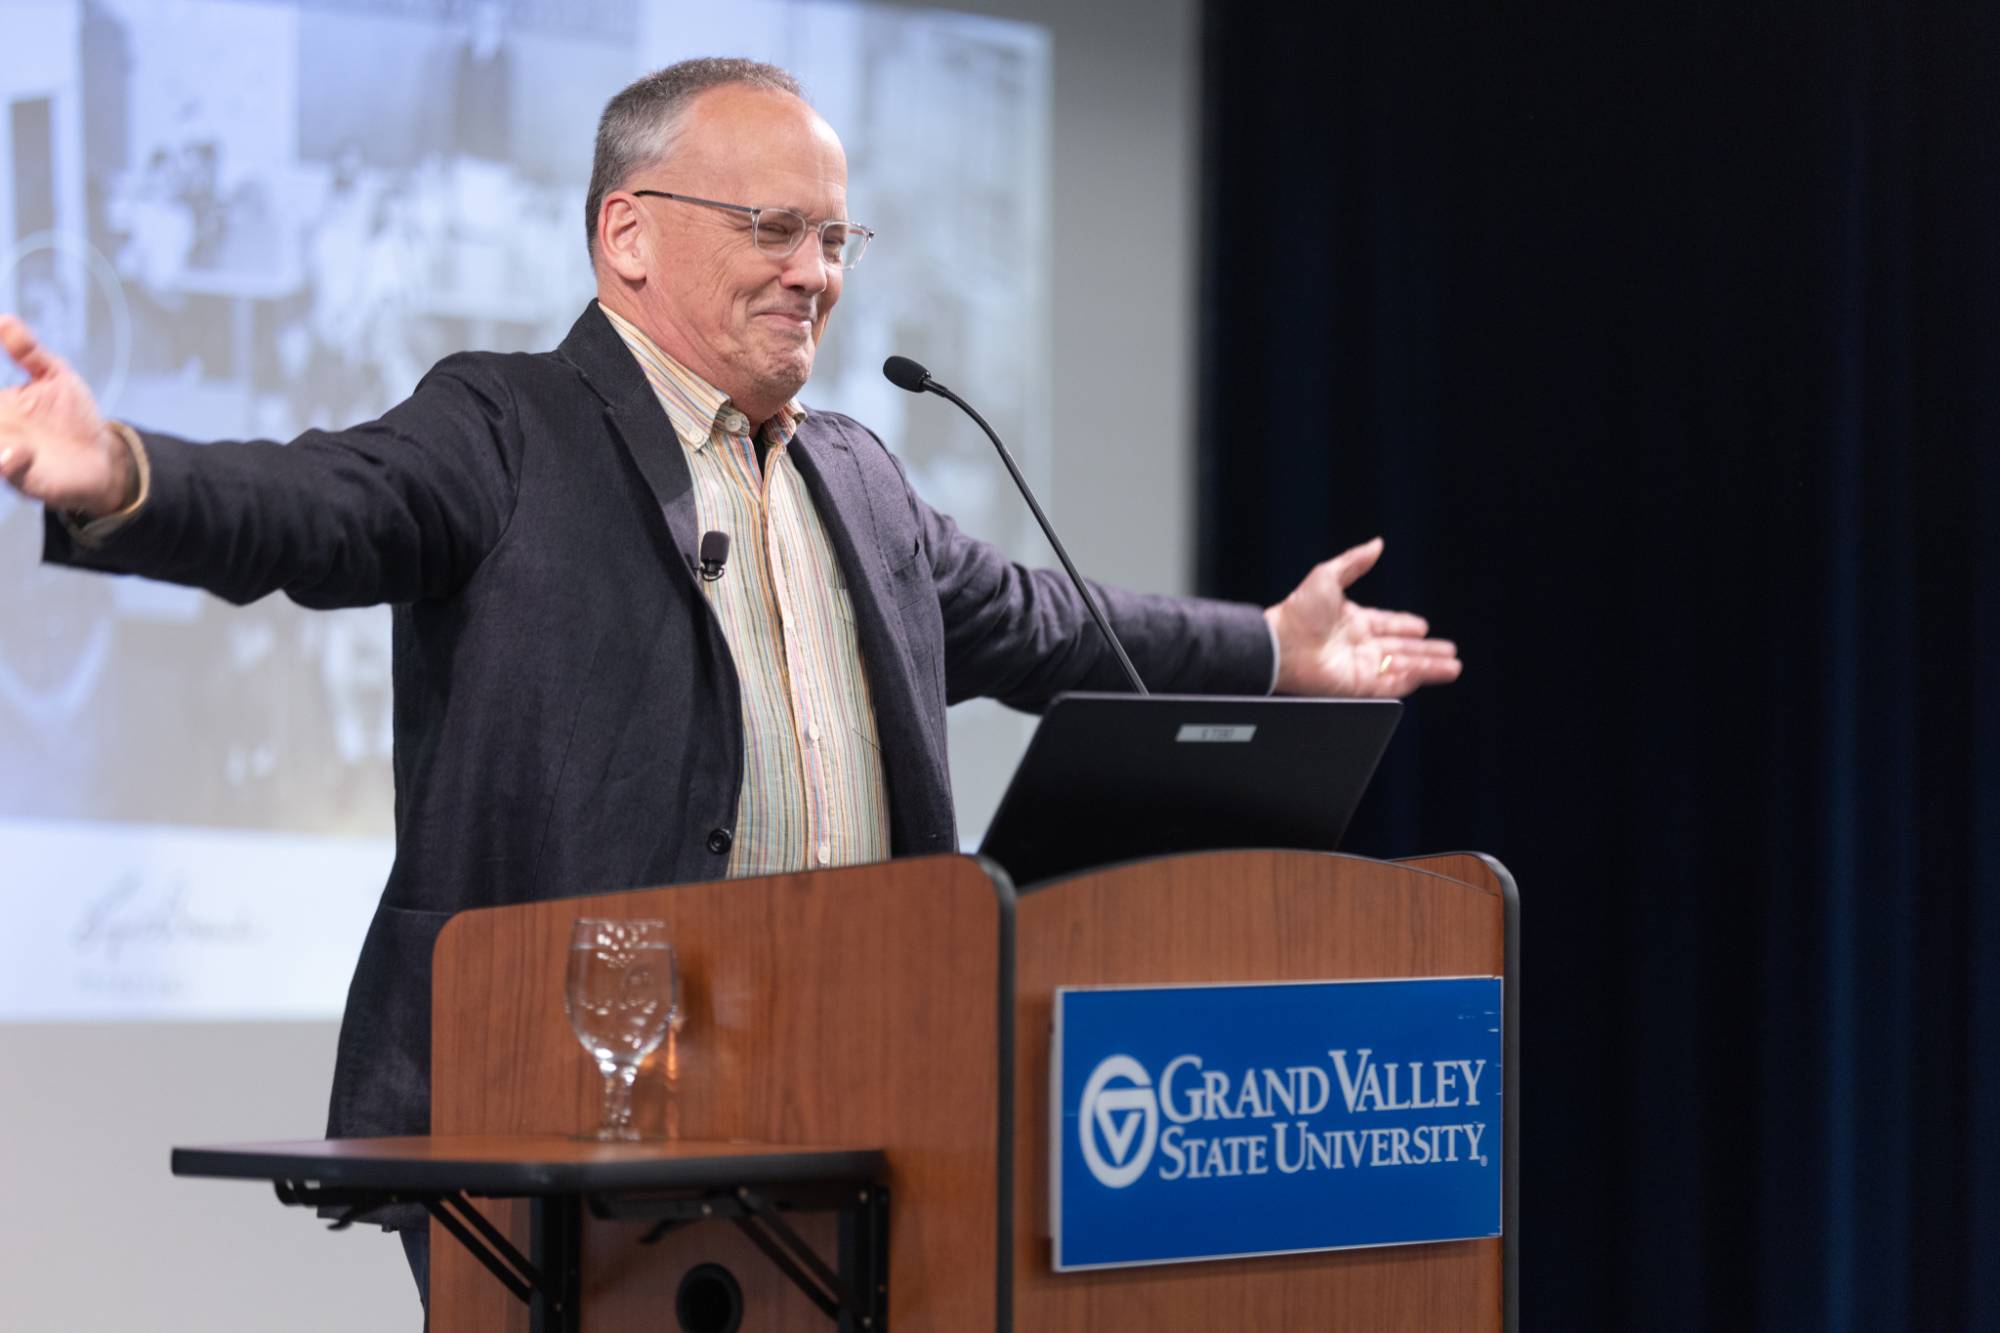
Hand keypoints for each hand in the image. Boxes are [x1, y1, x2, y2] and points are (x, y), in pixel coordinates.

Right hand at [0, 315, 132, 516]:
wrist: (103, 459)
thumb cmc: (74, 418)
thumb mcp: (55, 377)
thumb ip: (29, 352)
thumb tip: (5, 319)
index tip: (0, 376)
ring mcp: (5, 452)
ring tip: (5, 437)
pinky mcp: (25, 475)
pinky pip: (7, 468)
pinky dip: (6, 461)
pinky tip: (14, 451)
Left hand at [1265, 537, 1461, 697]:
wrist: (1281, 644)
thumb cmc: (1297, 611)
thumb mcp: (1328, 576)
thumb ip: (1354, 561)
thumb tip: (1377, 544)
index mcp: (1352, 621)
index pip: (1387, 625)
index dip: (1406, 626)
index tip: (1424, 627)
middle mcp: (1358, 646)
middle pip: (1402, 649)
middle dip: (1428, 652)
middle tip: (1450, 653)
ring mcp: (1359, 667)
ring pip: (1402, 668)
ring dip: (1429, 667)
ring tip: (1453, 667)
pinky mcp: (1358, 686)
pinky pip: (1390, 686)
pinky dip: (1410, 680)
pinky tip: (1427, 674)